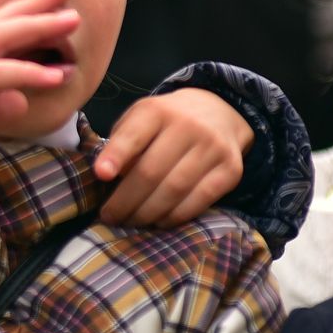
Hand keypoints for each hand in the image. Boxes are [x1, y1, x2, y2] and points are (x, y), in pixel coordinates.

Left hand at [96, 87, 251, 227]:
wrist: (219, 112)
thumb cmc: (166, 122)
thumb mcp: (141, 119)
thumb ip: (123, 143)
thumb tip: (107, 178)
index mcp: (157, 110)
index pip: (133, 134)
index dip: (116, 155)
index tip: (101, 175)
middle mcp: (188, 126)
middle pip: (151, 170)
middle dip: (126, 200)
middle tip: (110, 216)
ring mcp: (213, 148)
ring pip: (175, 189)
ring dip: (148, 212)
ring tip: (131, 221)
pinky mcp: (231, 170)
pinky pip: (199, 200)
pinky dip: (175, 216)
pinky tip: (159, 221)